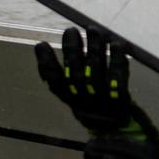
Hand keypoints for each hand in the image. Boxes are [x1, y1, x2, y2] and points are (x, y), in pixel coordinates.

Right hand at [34, 27, 158, 143]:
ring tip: (93, 30)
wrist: (114, 128)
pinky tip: (116, 44)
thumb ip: (54, 73)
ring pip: (96, 68)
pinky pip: (118, 75)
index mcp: (68, 96)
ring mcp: (102, 96)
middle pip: (75, 70)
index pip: (53, 80)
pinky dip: (117, 59)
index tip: (42, 44)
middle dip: (73, 49)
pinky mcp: (120, 96)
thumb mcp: (68, 93)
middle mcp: (83, 96)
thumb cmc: (88, 103)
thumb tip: (39, 46)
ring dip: (94, 47)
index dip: (46, 62)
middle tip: (71, 30)